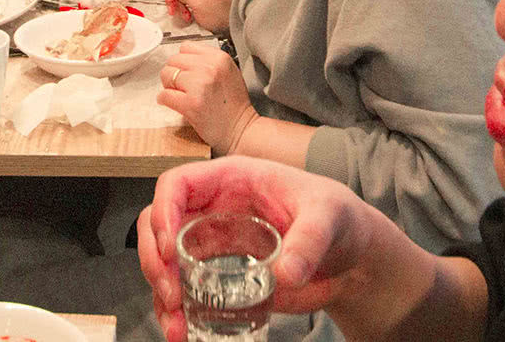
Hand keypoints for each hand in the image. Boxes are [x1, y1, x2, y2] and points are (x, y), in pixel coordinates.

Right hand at [136, 158, 390, 341]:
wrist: (350, 255)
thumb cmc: (337, 217)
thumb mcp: (328, 218)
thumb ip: (309, 241)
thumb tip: (286, 272)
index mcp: (232, 178)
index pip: (178, 183)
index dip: (164, 212)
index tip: (171, 250)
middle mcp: (213, 207)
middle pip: (158, 221)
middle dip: (154, 258)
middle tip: (172, 294)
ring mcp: (212, 241)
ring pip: (163, 258)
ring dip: (159, 291)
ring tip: (176, 326)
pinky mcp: (217, 273)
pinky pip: (182, 286)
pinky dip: (174, 310)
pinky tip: (182, 332)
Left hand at [158, 42, 254, 152]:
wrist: (241, 130)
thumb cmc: (234, 105)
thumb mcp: (228, 72)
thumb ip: (208, 61)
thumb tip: (183, 59)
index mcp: (220, 58)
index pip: (186, 47)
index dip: (184, 61)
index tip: (187, 72)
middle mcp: (210, 67)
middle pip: (174, 59)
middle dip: (175, 73)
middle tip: (182, 86)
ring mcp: (200, 85)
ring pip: (167, 75)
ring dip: (169, 86)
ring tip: (180, 95)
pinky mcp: (191, 104)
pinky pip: (165, 95)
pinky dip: (165, 100)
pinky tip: (174, 104)